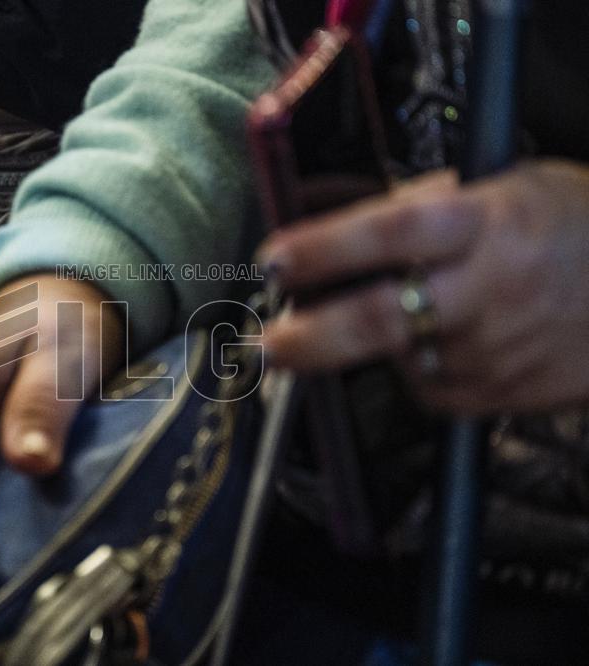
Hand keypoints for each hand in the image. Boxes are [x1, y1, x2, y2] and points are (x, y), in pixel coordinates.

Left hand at [258, 159, 588, 413]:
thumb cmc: (573, 227)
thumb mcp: (507, 186)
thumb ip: (422, 203)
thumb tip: (329, 219)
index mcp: (489, 222)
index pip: (393, 230)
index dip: (327, 247)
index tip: (276, 260)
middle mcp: (490, 290)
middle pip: (381, 320)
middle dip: (311, 338)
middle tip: (270, 345)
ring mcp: (495, 352)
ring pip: (396, 358)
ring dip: (364, 346)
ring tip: (361, 323)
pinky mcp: (499, 398)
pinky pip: (426, 388)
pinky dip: (413, 366)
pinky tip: (438, 341)